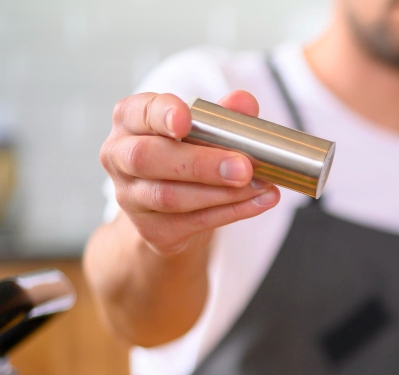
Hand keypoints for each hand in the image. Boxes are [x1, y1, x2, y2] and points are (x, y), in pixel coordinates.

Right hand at [99, 91, 280, 255]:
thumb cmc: (185, 158)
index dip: (161, 114)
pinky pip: (193, 222)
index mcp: (130, 121)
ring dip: (222, 193)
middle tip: (244, 167)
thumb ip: (221, 116)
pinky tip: (259, 202)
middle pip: (148, 158)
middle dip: (200, 163)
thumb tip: (244, 102)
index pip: (139, 112)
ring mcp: (131, 197)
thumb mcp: (201, 132)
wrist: (170, 214)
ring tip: (260, 185)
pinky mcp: (151, 229)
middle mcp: (120, 157)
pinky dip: (231, 212)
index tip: (186, 119)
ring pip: (171, 196)